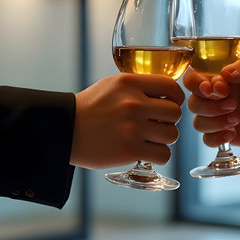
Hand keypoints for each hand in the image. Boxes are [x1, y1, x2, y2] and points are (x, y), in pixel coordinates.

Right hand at [70, 73, 184, 168]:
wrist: (64, 130)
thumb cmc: (91, 108)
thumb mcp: (113, 85)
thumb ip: (139, 86)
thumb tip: (167, 93)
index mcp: (130, 83)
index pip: (171, 86)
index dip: (175, 97)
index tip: (169, 103)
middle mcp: (134, 103)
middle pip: (175, 112)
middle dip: (169, 120)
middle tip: (158, 124)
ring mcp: (133, 127)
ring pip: (172, 135)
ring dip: (164, 139)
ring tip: (151, 138)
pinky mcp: (130, 150)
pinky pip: (163, 154)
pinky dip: (159, 155)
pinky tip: (147, 151)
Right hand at [183, 58, 239, 150]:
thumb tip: (226, 73)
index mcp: (217, 78)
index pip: (193, 79)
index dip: (199, 85)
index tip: (219, 89)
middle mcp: (212, 98)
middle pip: (192, 103)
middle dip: (210, 106)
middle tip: (233, 104)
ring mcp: (216, 117)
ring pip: (198, 123)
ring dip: (215, 122)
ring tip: (237, 118)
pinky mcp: (222, 134)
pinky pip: (207, 140)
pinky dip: (216, 138)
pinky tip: (232, 133)